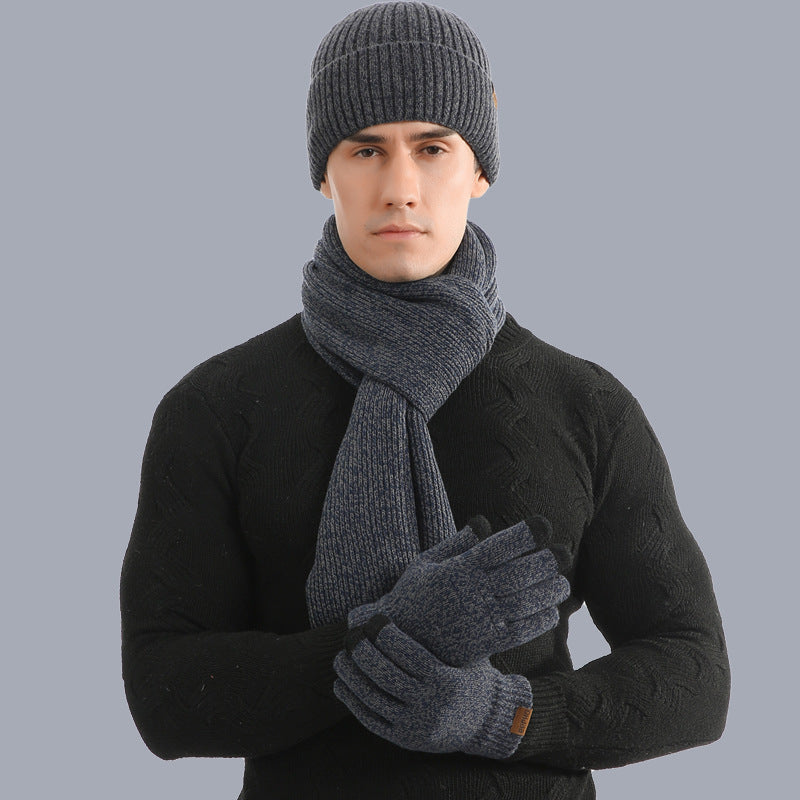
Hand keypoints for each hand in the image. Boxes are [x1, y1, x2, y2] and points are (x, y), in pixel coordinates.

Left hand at [334, 616, 532, 758]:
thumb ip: (444, 631)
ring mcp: (416, 726)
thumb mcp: (467, 652)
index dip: (387, 635)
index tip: (374, 620)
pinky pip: (372, 721)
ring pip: (373, 698)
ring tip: (340, 657)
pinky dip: (352, 703)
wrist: (487, 721)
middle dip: (362, 653)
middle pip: (386, 675)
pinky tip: (340, 685)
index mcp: (446, 680)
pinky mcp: (405, 740)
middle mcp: (431, 706)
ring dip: (351, 676)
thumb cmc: (472, 674)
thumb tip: (418, 591)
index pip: (408, 654)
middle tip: (350, 635)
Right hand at [348, 515, 569, 665]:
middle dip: (545, 562)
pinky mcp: (483, 645)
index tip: (544, 525)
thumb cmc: (412, 597)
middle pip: (516, 574)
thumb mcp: (425, 564)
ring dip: (547, 592)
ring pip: (522, 603)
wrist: (397, 643)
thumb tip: (482, 521)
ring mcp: (477, 620)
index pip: (496, 547)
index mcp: (457, 570)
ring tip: (562, 584)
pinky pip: (518, 632)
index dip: (523, 535)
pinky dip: (538, 622)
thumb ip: (456, 543)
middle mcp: (470, 594)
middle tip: (565, 554)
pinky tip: (551, 612)